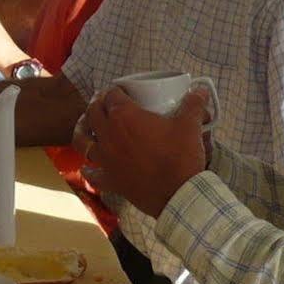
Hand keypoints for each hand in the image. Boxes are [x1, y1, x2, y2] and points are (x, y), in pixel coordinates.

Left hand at [80, 85, 210, 216]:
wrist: (178, 193)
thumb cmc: (181, 156)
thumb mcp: (190, 125)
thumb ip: (193, 105)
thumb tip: (200, 90)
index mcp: (125, 116)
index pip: (112, 95)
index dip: (115, 90)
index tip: (121, 91)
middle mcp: (109, 134)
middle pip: (93, 113)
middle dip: (97, 105)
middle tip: (105, 104)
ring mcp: (106, 158)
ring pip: (82, 141)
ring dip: (83, 132)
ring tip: (88, 128)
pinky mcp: (109, 179)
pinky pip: (92, 174)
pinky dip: (89, 170)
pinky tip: (89, 168)